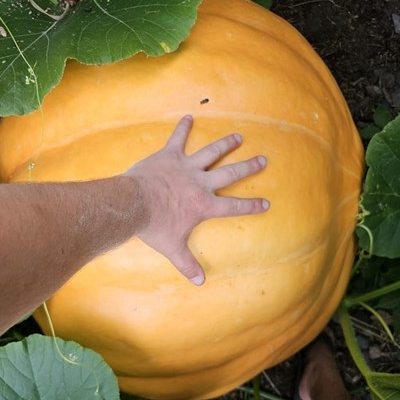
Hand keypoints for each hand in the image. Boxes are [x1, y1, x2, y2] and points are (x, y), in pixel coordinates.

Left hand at [128, 115, 268, 284]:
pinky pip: (178, 138)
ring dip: (226, 144)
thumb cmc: (154, 227)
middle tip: (263, 159)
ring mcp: (186, 167)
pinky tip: (188, 116)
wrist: (133, 204)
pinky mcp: (169, 155)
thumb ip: (187, 264)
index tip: (266, 203)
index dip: (252, 206)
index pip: (234, 207)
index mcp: (204, 205)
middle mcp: (201, 183)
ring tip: (239, 136)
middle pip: (230, 174)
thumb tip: (200, 283)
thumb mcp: (172, 248)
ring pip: (211, 152)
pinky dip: (183, 127)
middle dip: (248, 167)